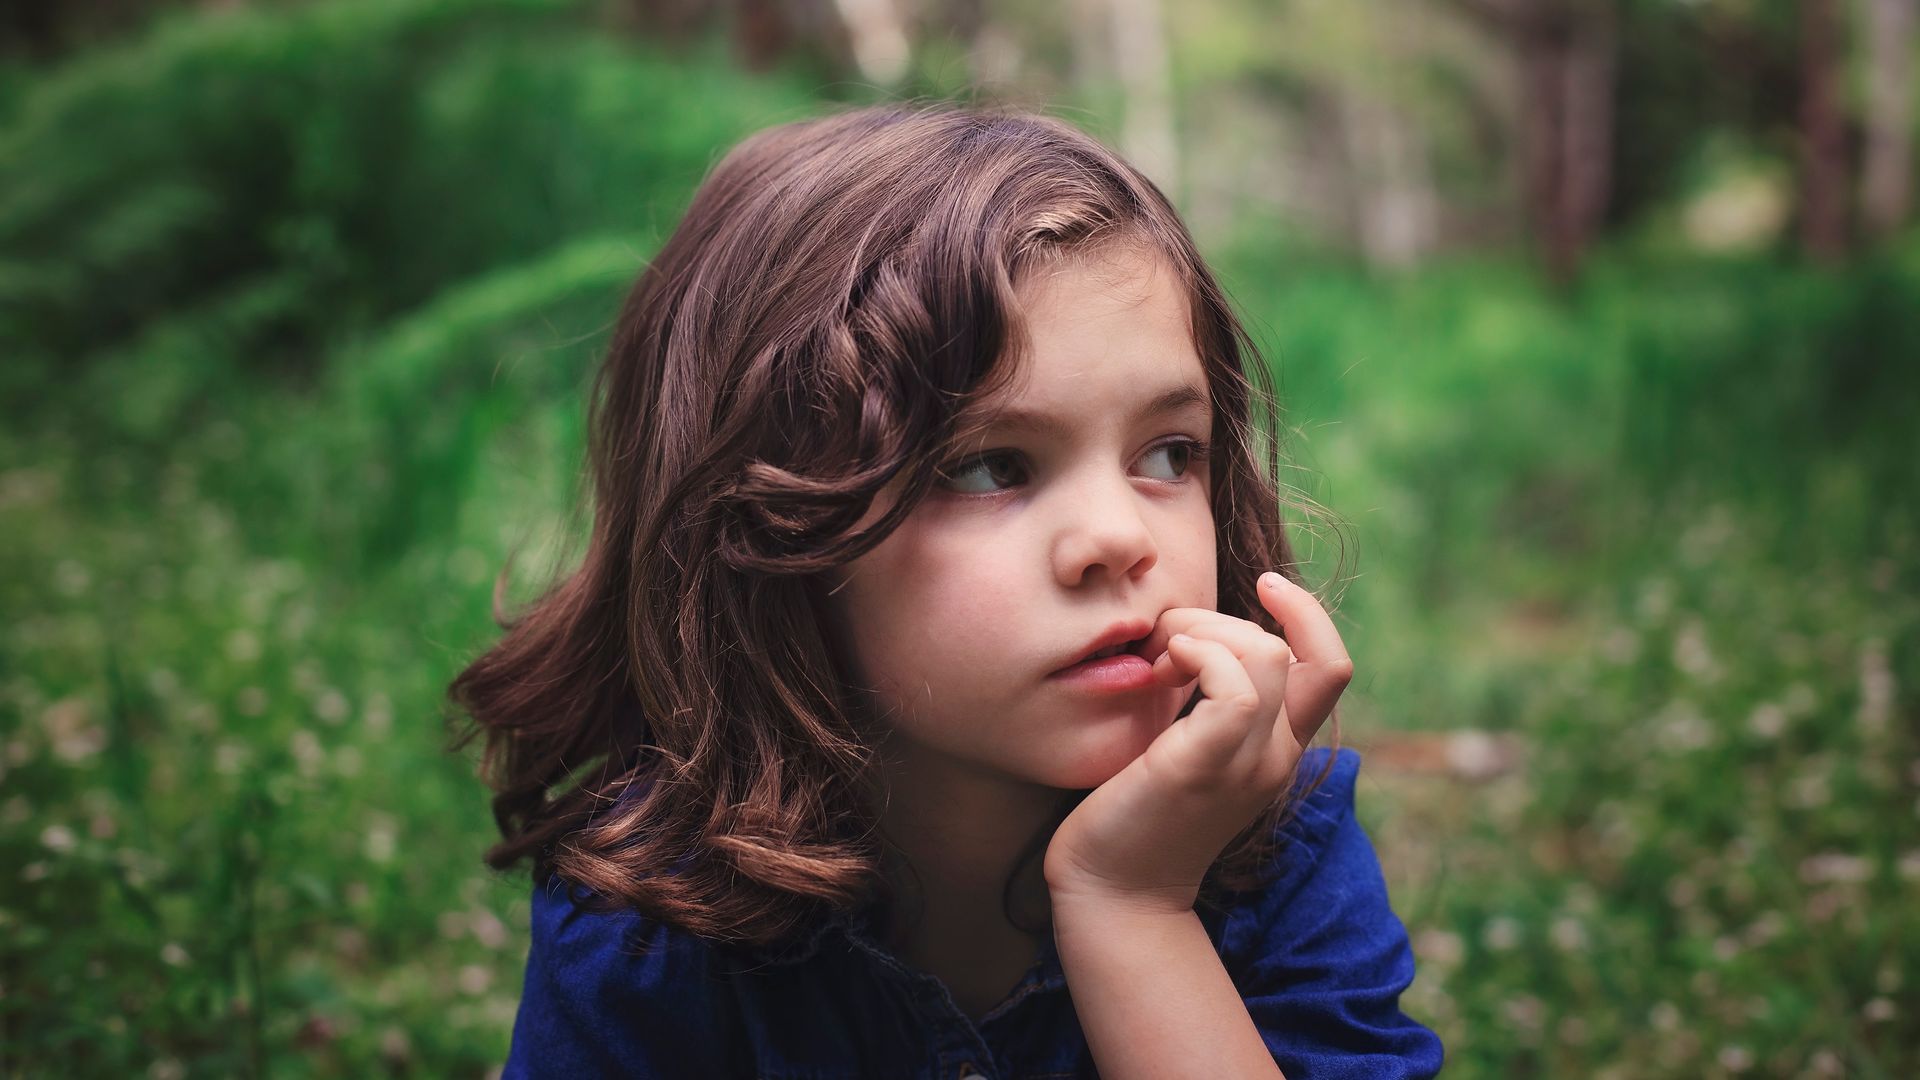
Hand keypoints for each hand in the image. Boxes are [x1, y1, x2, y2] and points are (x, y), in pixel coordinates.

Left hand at [1042, 572, 1353, 914]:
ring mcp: (1247, 765)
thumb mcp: (1187, 741)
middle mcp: (1276, 757)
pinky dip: (1198, 655)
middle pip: (1299, 650)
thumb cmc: (1134, 808)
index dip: (1308, 614)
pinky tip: (1160, 669)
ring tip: (1159, 659)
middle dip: (1224, 618)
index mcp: (1278, 749)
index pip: (1333, 665)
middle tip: (1166, 642)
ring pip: (1266, 655)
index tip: (1262, 585)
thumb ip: (1208, 697)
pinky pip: (1235, 688)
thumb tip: (1191, 627)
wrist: (1112, 893)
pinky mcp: (1205, 767)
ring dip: (1203, 631)